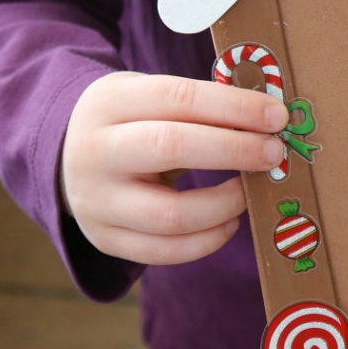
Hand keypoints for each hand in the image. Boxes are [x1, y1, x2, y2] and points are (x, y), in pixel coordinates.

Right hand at [62, 72, 288, 264]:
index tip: (277, 116)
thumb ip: (203, 105)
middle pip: (171, 147)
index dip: (234, 107)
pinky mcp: (104, 238)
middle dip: (235, 150)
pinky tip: (230, 223)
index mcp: (112, 101)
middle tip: (274, 153)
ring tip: (250, 190)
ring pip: (171, 213)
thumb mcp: (152, 96)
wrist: (71, 156)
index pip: (178, 98)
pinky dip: (207, 241)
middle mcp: (96, 150)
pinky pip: (163, 252)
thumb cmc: (135, 120)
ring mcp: (96, 200)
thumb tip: (271, 120)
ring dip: (226, 204)